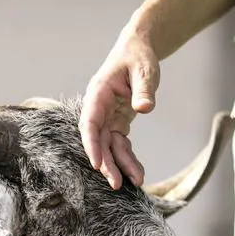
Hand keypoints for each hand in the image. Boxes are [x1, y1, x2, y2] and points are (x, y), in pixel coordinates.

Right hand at [79, 27, 159, 189]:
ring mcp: (106, 117)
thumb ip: (143, 89)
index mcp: (98, 93)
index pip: (90, 123)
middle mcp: (98, 108)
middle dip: (106, 163)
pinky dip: (127, 158)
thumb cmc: (137, 57)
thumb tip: (145, 108)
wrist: (137, 51)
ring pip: (109, 146)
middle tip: (116, 184)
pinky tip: (137, 173)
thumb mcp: (144, 69)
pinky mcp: (116, 123)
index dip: (91, 145)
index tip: (96, 164)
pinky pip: (120, 145)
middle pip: (98, 140)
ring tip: (134, 182)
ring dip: (119, 165)